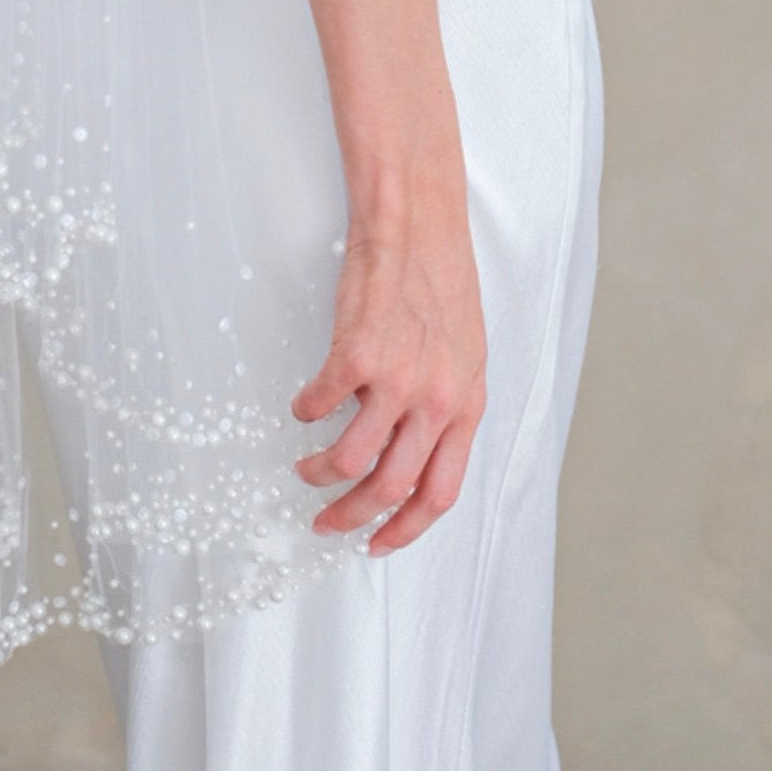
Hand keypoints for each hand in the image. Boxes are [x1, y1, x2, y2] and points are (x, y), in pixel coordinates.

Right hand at [289, 195, 486, 556]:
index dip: (405, 530)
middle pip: (389, 489)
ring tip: (306, 466)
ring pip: (349, 460)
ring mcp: (396, 380)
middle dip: (351, 517)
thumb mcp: (464, 356)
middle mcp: (436, 402)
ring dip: (319, 474)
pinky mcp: (357, 355)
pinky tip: (304, 405)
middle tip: (326, 521)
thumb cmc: (441, 284)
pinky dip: (306, 414)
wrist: (419, 225)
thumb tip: (415, 454)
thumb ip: (446, 408)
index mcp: (467, 407)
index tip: (377, 544)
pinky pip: (320, 407)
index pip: (440, 494)